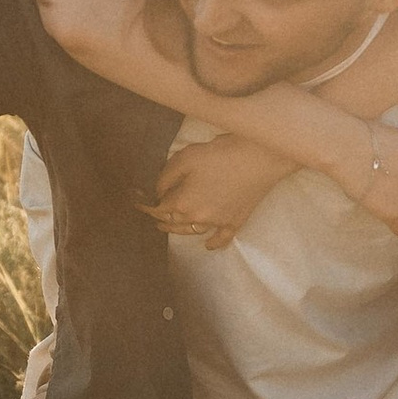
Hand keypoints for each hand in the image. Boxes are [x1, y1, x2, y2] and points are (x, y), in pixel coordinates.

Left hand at [142, 131, 294, 250]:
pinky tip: (207, 245)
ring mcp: (218, 222)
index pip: (159, 208)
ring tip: (170, 227)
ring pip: (192, 231)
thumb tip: (159, 191)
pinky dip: (212, 243)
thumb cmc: (220, 153)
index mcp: (183, 202)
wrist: (259, 157)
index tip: (138, 204)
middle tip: (153, 215)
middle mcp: (198, 217)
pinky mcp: (236, 221)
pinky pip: (221, 239)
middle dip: (160, 219)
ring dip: (178, 231)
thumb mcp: (186, 157)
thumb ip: (167, 176)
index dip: (146, 206)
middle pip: (173, 222)